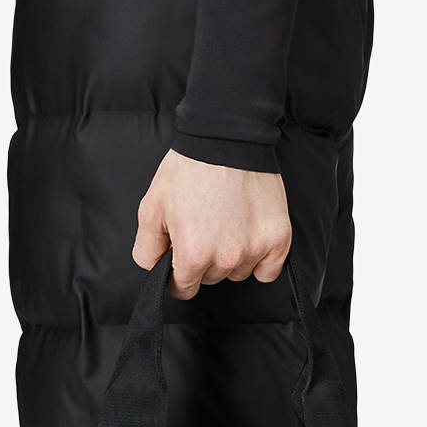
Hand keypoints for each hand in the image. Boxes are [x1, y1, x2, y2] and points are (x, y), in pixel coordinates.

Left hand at [132, 150, 291, 299]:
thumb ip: (147, 249)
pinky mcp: (279, 239)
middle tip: (204, 226)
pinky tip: (249, 236)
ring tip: (226, 222)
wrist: (226, 137)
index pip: (183, 289)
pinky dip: (260, 260)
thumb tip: (154, 271)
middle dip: (204, 260)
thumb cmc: (188, 169)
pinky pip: (269, 271)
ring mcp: (255, 249)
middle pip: (211, 279)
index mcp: (193, 255)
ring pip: (238, 273)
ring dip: (231, 257)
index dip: (177, 274)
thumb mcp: (151, 207)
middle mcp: (226, 258)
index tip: (181, 256)